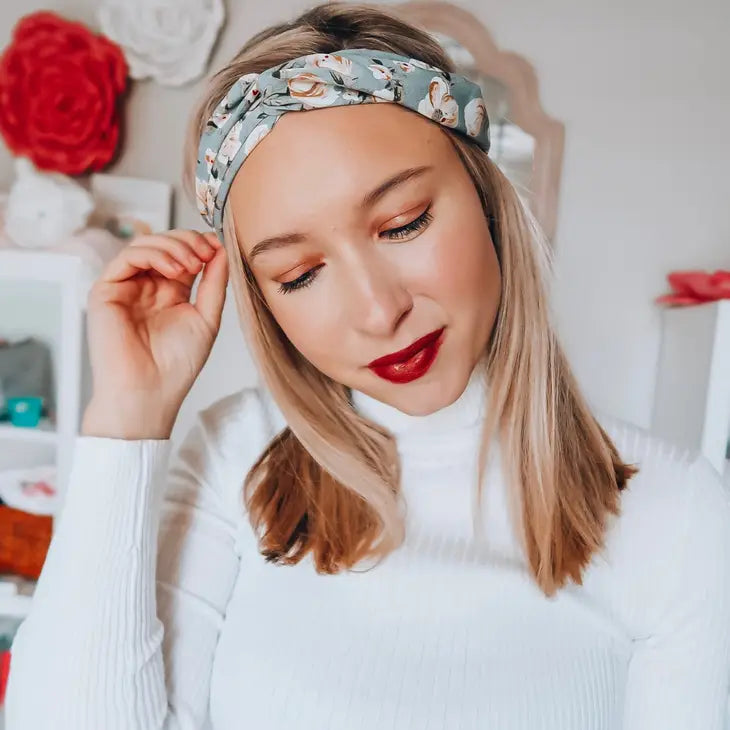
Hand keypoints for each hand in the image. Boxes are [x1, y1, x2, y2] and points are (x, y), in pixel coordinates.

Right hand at [81, 229, 228, 438]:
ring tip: (191, 264)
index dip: (199, 244)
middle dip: (187, 241)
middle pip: (163, 244)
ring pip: (144, 245)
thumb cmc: (176, 365)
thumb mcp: (206, 317)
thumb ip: (214, 283)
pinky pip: (126, 258)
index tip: (217, 247)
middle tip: (206, 251)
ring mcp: (125, 288)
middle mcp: (146, 287)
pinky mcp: (106, 291)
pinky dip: (152, 255)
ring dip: (172, 246)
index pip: (182, 255)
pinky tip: (173, 270)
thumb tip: (222, 249)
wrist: (150, 391)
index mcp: (170, 293)